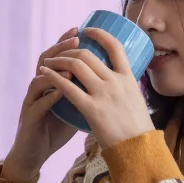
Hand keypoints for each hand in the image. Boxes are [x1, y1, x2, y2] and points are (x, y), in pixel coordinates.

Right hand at [3, 27, 82, 179]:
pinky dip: (50, 97)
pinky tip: (60, 91)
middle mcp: (39, 89)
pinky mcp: (29, 119)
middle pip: (46, 62)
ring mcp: (32, 103)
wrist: (34, 155)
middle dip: (61, 49)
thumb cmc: (54, 131)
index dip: (65, 43)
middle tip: (76, 39)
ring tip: (70, 66)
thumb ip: (86, 96)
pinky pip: (38, 105)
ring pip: (39, 80)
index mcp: (50, 85)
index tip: (81, 30)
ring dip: (56, 72)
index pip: (57, 58)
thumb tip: (111, 84)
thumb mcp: (73, 110)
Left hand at [38, 27, 155, 148]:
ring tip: (49, 62)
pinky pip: (68, 87)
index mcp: (129, 78)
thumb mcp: (137, 101)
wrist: (139, 151)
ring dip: (59, 60)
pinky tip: (44, 73)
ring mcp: (104, 94)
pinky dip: (53, 76)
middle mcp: (116, 82)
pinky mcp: (92, 109)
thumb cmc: (138, 131)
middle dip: (70, 49)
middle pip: (88, 54)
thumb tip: (119, 82)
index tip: (87, 31)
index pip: (114, 46)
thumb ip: (125, 89)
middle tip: (60, 52)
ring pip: (76, 65)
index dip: (99, 34)